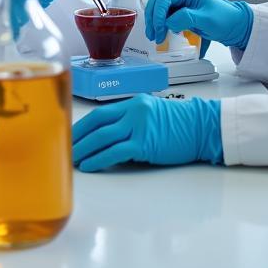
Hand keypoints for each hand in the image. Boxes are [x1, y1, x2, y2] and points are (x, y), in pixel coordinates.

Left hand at [72, 95, 222, 171]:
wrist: (204, 127)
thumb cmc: (182, 125)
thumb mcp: (153, 116)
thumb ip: (132, 122)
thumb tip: (110, 139)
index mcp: (134, 103)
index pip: (101, 113)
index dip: (82, 125)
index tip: (70, 135)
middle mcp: (134, 111)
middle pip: (97, 122)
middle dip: (78, 136)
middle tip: (63, 147)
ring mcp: (139, 126)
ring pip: (102, 136)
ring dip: (84, 149)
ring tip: (72, 160)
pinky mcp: (145, 142)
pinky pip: (115, 151)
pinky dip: (99, 158)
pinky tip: (89, 165)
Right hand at [144, 0, 252, 49]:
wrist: (233, 26)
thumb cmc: (225, 19)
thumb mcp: (206, 19)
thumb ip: (187, 18)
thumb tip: (168, 22)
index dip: (159, 12)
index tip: (159, 28)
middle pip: (158, 1)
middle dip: (154, 18)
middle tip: (154, 35)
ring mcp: (180, 0)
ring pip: (158, 8)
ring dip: (154, 22)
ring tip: (156, 37)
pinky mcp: (179, 10)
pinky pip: (164, 15)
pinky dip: (160, 24)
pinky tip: (161, 34)